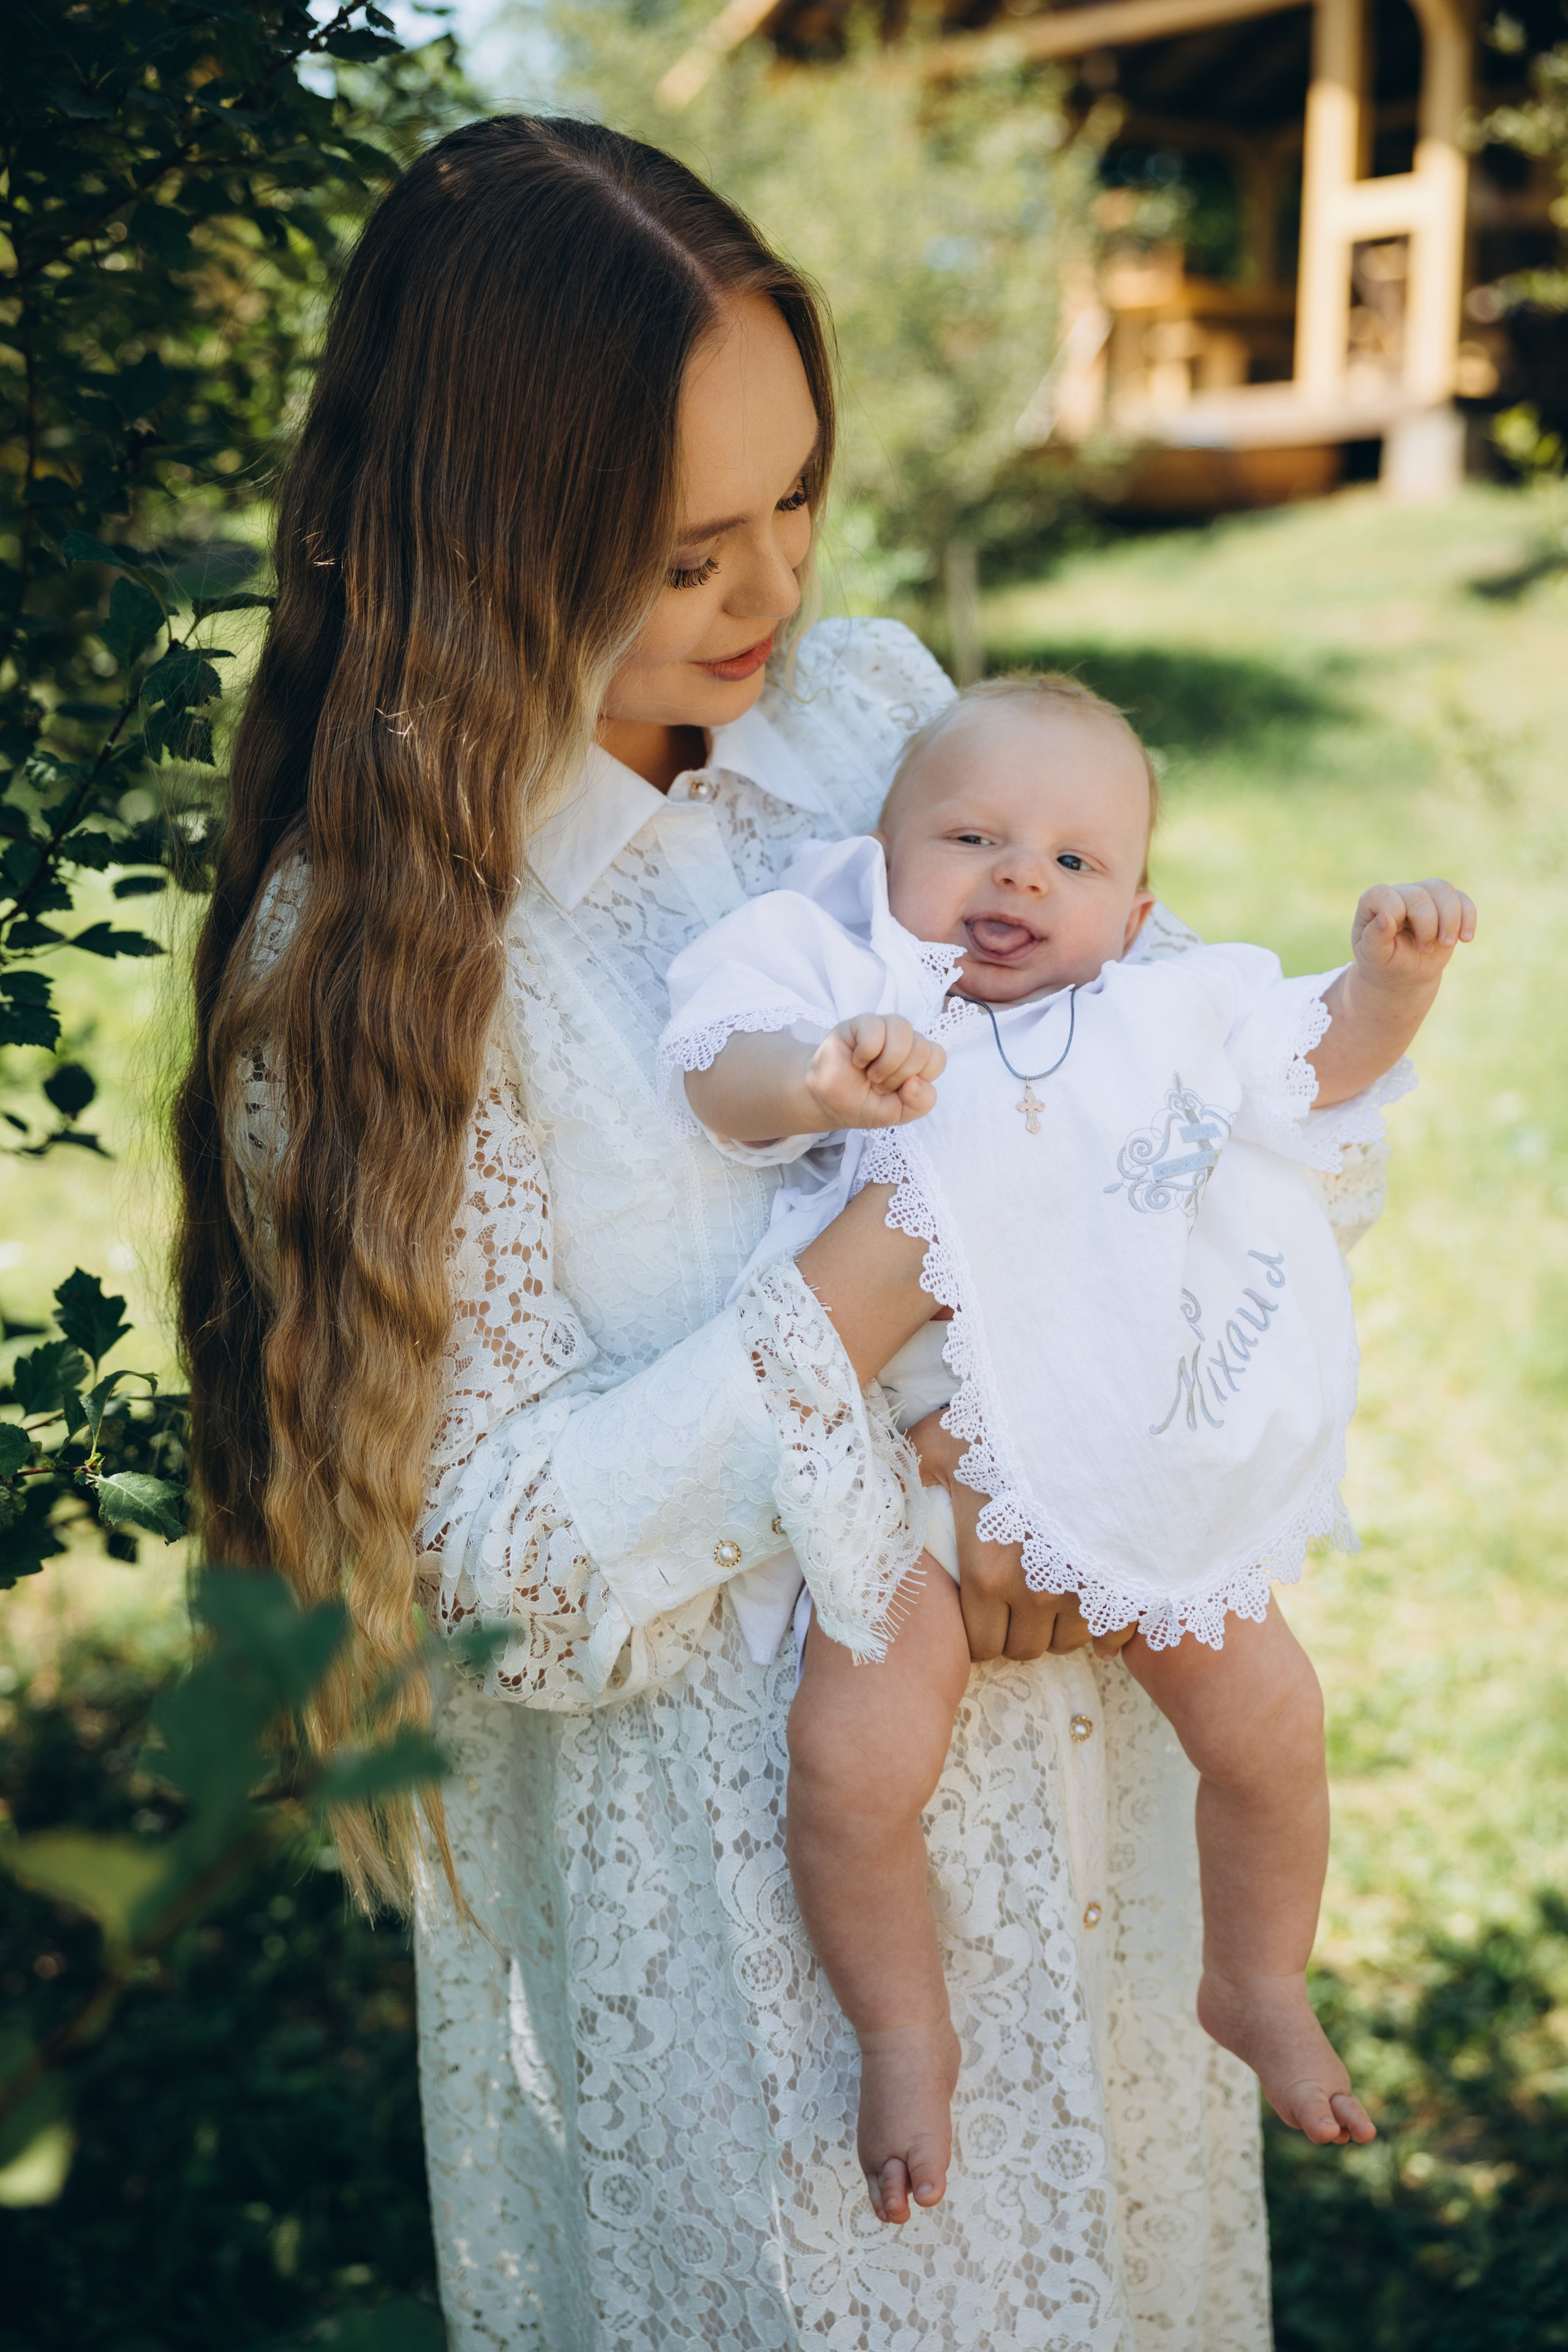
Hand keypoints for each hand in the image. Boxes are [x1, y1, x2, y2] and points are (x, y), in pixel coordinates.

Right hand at [804, 1016, 946, 1130]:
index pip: (937, 1056)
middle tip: (878, 1085)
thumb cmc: (863, 1103)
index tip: (899, 1091)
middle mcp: (903, 1039)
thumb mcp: (900, 1113)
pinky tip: (857, 1061)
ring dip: (886, 1063)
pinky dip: (867, 1052)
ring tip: (870, 1075)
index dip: (920, 1079)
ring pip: (904, 1031)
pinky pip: (875, 1028)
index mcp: (917, 1058)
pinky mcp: (859, 1023)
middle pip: (922, 1048)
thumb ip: (921, 1103)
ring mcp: (882, 1028)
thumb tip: (914, 1083)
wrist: (828, 1103)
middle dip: (899, 1076)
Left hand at [906, 1411, 1093, 1661]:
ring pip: (1069, 1639)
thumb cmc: (1002, 1427)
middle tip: (1017, 1601)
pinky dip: (1108, 1624)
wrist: (1076, 1411)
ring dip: (1060, 1623)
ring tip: (1053, 1592)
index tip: (985, 1609)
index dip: (982, 1632)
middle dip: (1019, 1630)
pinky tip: (1097, 1603)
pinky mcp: (1122, 1578)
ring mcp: (1083, 1587)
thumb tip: (882, 1481)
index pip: (983, 1644)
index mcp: (986, 1572)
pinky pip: (1117, 1629)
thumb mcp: (938, 1442)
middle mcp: (1035, 1591)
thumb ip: (909, 1469)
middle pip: (1027, 1648)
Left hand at [1351, 879, 1475, 991]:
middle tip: (1425, 951)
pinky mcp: (1446, 904)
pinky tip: (1465, 938)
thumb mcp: (1375, 958)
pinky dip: (1468, 918)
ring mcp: (1424, 896)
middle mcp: (1399, 894)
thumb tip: (1386, 917)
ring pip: (1443, 890)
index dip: (1394, 914)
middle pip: (1419, 895)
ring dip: (1450, 920)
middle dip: (1428, 925)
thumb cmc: (1385, 964)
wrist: (1406, 974)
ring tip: (1446, 944)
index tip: (1395, 940)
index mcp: (1373, 904)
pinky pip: (1462, 898)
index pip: (1382, 894)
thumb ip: (1375, 938)